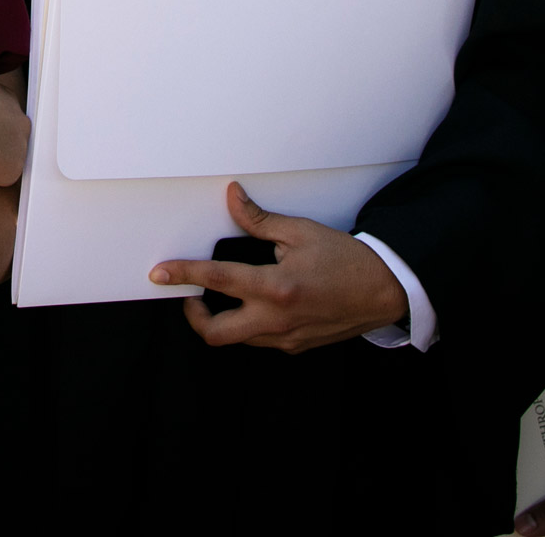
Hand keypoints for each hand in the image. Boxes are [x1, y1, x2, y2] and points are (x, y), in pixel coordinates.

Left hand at [147, 182, 410, 352]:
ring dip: (222, 320)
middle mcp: (276, 319)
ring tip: (226, 295)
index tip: (159, 273)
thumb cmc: (345, 259)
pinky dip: (249, 324)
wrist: (384, 290)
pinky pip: (260, 340)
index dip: (183, 274)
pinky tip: (256, 304)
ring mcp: (285, 338)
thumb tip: (233, 198)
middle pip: (215, 332)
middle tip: (192, 294)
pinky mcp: (295, 346)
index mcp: (275, 287)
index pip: (215, 280)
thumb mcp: (300, 232)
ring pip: (237, 338)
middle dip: (193, 315)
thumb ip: (260, 221)